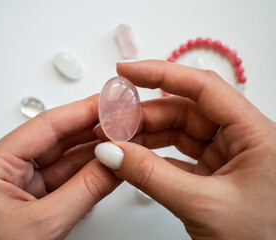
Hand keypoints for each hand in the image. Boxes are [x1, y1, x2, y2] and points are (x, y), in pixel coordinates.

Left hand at [0, 95, 118, 239]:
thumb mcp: (45, 225)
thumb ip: (86, 189)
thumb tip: (115, 160)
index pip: (47, 126)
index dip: (82, 110)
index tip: (109, 101)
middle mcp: (6, 168)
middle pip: (57, 138)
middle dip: (93, 127)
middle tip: (121, 117)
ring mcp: (21, 182)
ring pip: (65, 157)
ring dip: (95, 148)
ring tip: (122, 137)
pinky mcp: (34, 196)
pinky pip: (66, 176)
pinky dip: (89, 170)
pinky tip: (109, 161)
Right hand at [94, 60, 275, 239]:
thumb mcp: (202, 205)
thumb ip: (151, 176)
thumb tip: (111, 152)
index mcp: (253, 134)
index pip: (203, 88)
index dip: (161, 74)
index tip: (128, 71)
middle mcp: (240, 137)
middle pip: (184, 110)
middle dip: (144, 115)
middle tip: (111, 121)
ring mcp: (225, 154)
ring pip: (178, 132)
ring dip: (145, 135)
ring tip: (115, 140)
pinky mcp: (213, 171)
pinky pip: (178, 154)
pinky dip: (153, 156)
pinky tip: (132, 157)